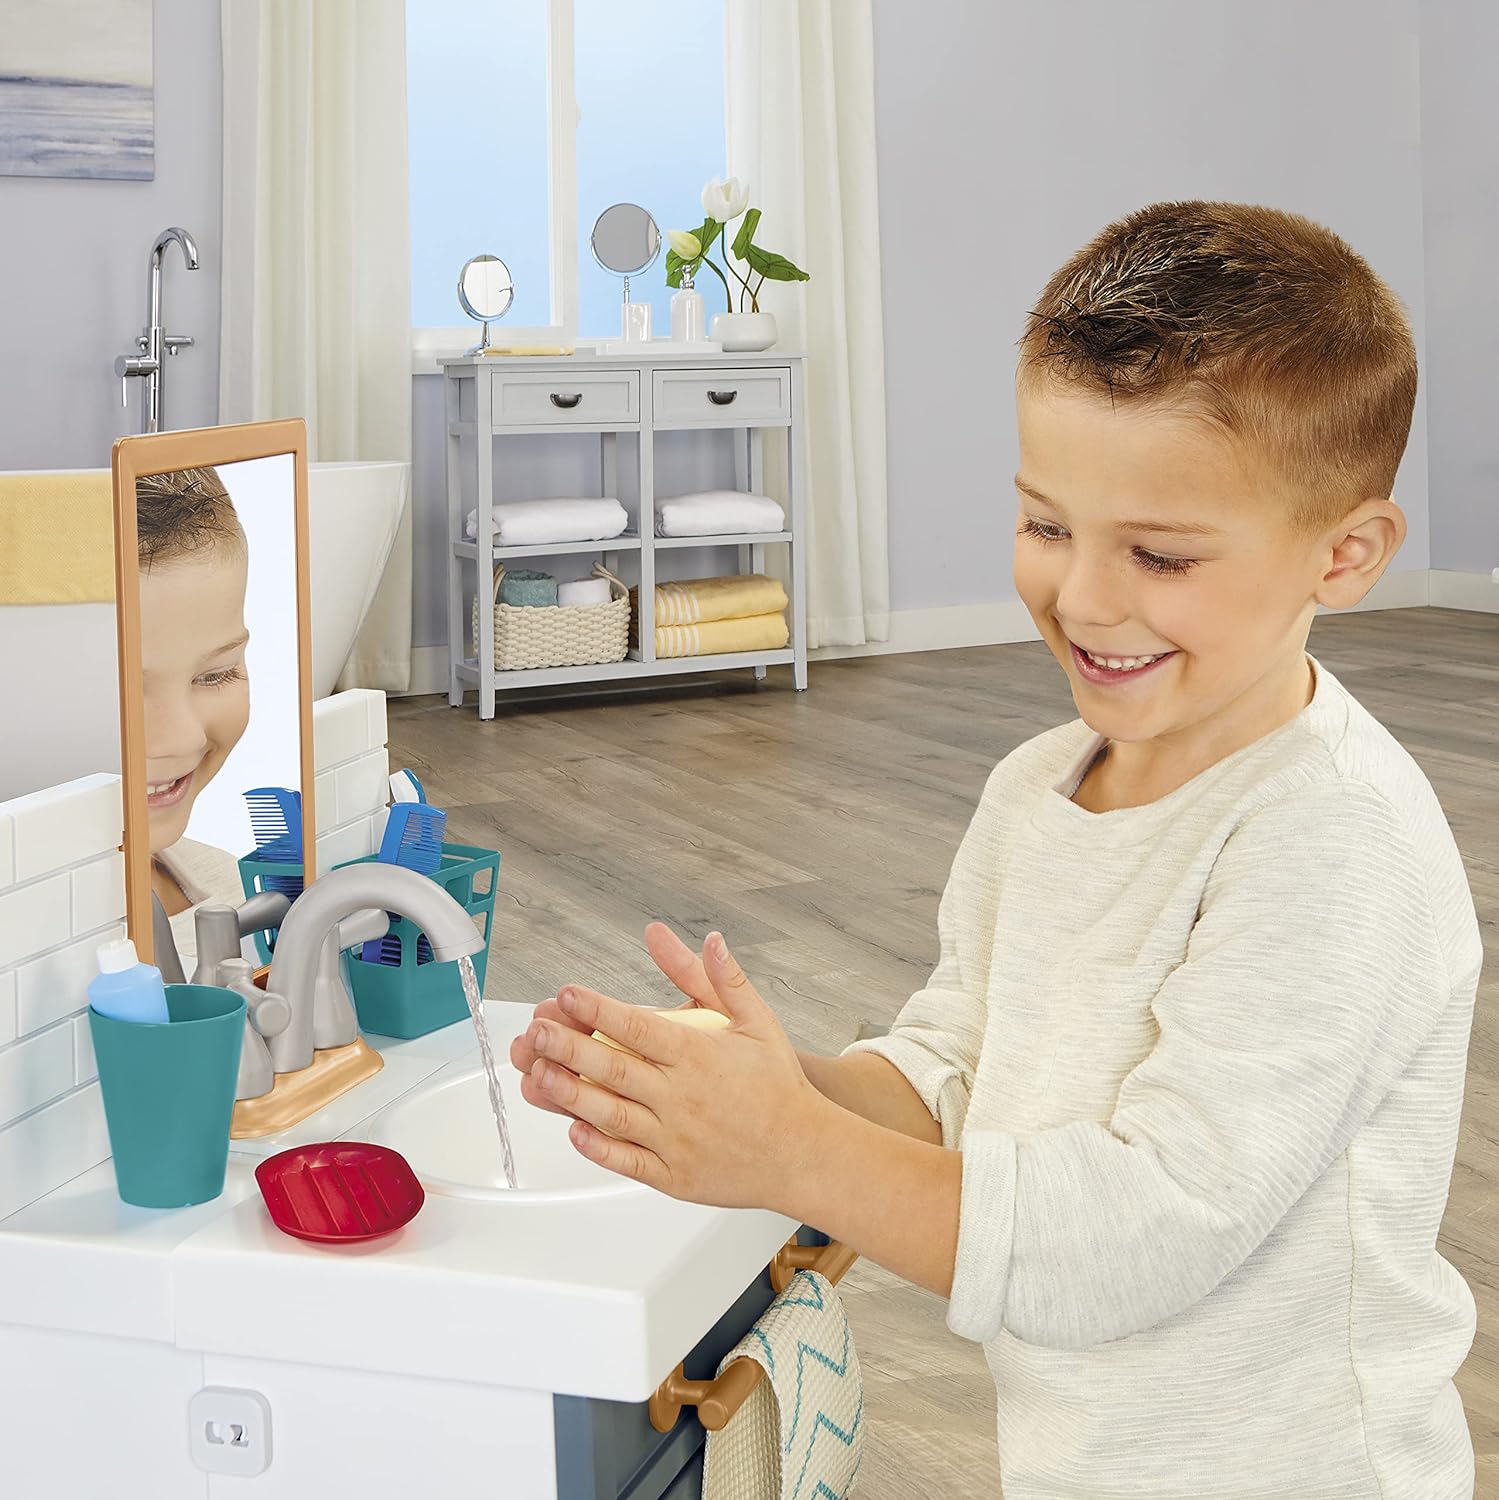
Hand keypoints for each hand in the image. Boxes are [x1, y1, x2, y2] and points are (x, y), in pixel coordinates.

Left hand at [522, 930, 824, 1210]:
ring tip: (537, 1075)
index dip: (598, 1009)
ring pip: (611, 1115)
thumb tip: (709, 939)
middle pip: (615, 1068)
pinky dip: (597, 1147)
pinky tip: (572, 1129)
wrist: (804, 1153)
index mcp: (700, 1056)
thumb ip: (724, 979)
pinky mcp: (673, 1176)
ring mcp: (676, 1139)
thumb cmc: (779, 1086)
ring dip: (570, 1094)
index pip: (639, 1026)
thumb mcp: (757, 1021)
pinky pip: (627, 1162)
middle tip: (536, 1030)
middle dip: (570, 1047)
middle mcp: (683, 1097)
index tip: (567, 993)